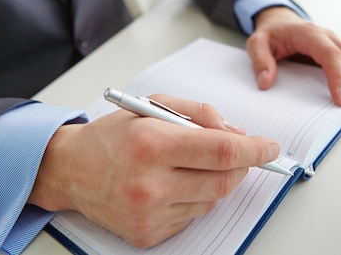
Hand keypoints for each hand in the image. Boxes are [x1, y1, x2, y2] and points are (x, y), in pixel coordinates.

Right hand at [28, 95, 279, 247]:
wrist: (71, 170)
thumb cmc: (113, 135)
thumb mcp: (152, 106)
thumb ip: (197, 113)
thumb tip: (235, 131)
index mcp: (151, 144)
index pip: (221, 151)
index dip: (253, 150)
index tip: (269, 147)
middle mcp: (149, 183)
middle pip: (223, 181)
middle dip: (242, 166)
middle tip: (242, 154)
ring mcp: (148, 214)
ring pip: (210, 200)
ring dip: (215, 181)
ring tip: (191, 165)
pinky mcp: (147, 234)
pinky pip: (192, 217)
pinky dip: (194, 199)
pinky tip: (174, 185)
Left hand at [246, 7, 340, 115]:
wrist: (280, 21)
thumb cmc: (271, 34)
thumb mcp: (256, 42)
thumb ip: (260, 60)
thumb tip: (266, 82)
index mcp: (310, 34)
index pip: (330, 54)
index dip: (338, 76)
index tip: (340, 100)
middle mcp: (329, 38)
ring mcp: (339, 44)